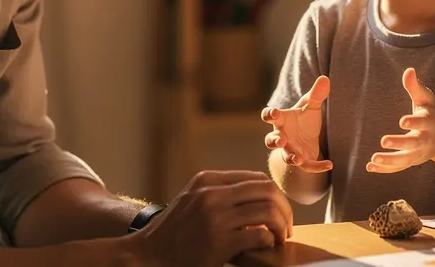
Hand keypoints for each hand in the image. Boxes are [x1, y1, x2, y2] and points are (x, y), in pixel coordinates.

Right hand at [128, 170, 293, 266]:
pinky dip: (268, 240)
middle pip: (267, 191)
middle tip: (287, 226)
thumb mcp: (193, 200)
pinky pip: (259, 234)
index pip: (256, 178)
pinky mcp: (219, 241)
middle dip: (284, 209)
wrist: (147, 255)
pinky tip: (267, 246)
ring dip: (281, 226)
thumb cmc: (173, 232)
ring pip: (267, 211)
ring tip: (280, 237)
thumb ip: (219, 194)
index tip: (279, 210)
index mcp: (208, 180)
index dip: (274, 195)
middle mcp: (212, 193)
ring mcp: (215, 216)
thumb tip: (258, 198)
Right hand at [262, 75, 332, 172]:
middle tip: (280, 140)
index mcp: (281, 120)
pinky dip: (317, 167)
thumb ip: (316, 94)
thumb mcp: (310, 105)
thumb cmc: (302, 119)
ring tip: (296, 158)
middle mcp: (282, 136)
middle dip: (274, 141)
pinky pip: (307, 166)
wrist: (306, 137)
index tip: (273, 112)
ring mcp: (290, 150)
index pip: (269, 116)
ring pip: (285, 156)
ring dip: (290, 157)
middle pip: (271, 140)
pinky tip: (329, 164)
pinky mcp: (303, 160)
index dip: (269, 114)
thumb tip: (325, 79)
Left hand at [367, 68, 434, 172]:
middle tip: (383, 141)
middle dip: (399, 143)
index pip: (422, 123)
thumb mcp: (426, 98)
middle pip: (413, 144)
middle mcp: (425, 140)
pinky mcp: (411, 161)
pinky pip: (398, 168)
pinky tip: (370, 166)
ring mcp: (418, 153)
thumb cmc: (431, 112)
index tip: (401, 121)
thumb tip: (409, 70)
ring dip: (389, 161)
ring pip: (404, 160)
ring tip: (373, 158)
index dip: (413, 122)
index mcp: (429, 122)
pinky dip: (385, 169)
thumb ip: (415, 86)